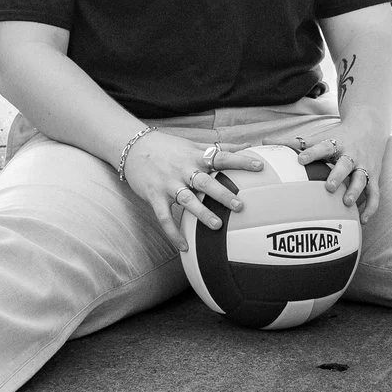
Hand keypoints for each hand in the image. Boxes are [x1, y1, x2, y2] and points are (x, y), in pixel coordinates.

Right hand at [123, 133, 264, 251]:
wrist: (132, 147)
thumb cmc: (167, 147)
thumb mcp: (193, 144)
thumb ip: (220, 147)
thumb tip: (248, 146)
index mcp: (195, 156)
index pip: (221, 157)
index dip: (240, 162)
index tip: (260, 167)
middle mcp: (183, 170)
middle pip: (206, 182)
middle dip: (223, 194)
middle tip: (240, 206)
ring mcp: (168, 184)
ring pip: (187, 201)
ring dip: (202, 213)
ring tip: (217, 226)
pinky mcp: (154, 196)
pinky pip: (164, 217)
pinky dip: (173, 232)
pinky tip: (184, 247)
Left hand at [295, 124, 388, 219]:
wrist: (370, 127)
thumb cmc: (338, 136)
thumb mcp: (319, 136)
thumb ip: (293, 142)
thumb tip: (265, 141)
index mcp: (336, 143)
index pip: (323, 146)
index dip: (312, 153)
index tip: (300, 160)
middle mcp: (351, 154)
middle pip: (345, 164)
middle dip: (338, 175)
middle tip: (329, 187)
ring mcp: (364, 166)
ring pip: (362, 179)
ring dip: (355, 191)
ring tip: (347, 203)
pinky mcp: (374, 177)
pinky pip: (375, 194)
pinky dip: (370, 207)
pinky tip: (363, 220)